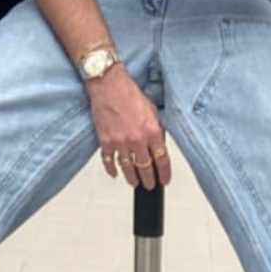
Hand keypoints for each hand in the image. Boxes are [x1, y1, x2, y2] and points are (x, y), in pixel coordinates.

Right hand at [90, 66, 171, 188]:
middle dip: (149, 180)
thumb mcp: (152, 110)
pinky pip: (109, 162)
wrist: (108, 86)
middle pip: (145, 168)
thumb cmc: (129, 94)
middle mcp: (136, 139)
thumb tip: (159, 144)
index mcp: (151, 131)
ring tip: (135, 183)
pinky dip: (112, 170)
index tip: (165, 180)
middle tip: (150, 185)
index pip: (162, 160)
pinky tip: (115, 173)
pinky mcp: (105, 142)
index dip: (164, 173)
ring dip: (132, 178)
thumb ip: (157, 129)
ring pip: (128, 168)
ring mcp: (120, 143)